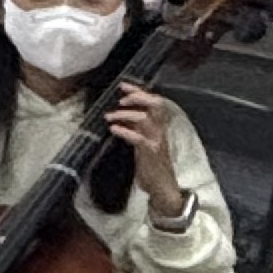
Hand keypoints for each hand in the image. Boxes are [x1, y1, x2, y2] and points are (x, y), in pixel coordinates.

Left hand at [104, 86, 185, 219]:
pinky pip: (138, 138)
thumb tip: (121, 114)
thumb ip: (135, 128)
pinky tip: (113, 129)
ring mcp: (156, 141)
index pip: (154, 103)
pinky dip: (124, 131)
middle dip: (138, 97)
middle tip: (121, 99)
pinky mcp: (150, 153)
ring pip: (145, 119)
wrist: (162, 187)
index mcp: (158, 127)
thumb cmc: (151, 165)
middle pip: (155, 105)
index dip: (139, 92)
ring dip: (125, 114)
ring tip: (110, 117)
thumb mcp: (143, 142)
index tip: (123, 86)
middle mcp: (160, 131)